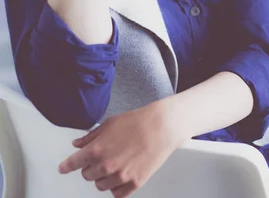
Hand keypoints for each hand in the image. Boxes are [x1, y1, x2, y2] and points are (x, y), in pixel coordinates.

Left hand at [58, 99, 184, 196]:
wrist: (161, 127)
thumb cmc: (137, 122)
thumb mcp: (109, 124)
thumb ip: (90, 136)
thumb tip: (77, 144)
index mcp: (96, 149)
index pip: (74, 163)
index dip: (66, 166)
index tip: (62, 168)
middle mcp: (105, 166)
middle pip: (87, 175)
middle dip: (91, 166)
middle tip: (102, 156)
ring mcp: (120, 177)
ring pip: (100, 186)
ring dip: (103, 177)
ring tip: (115, 163)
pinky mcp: (134, 183)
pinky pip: (117, 193)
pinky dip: (116, 186)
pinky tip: (122, 174)